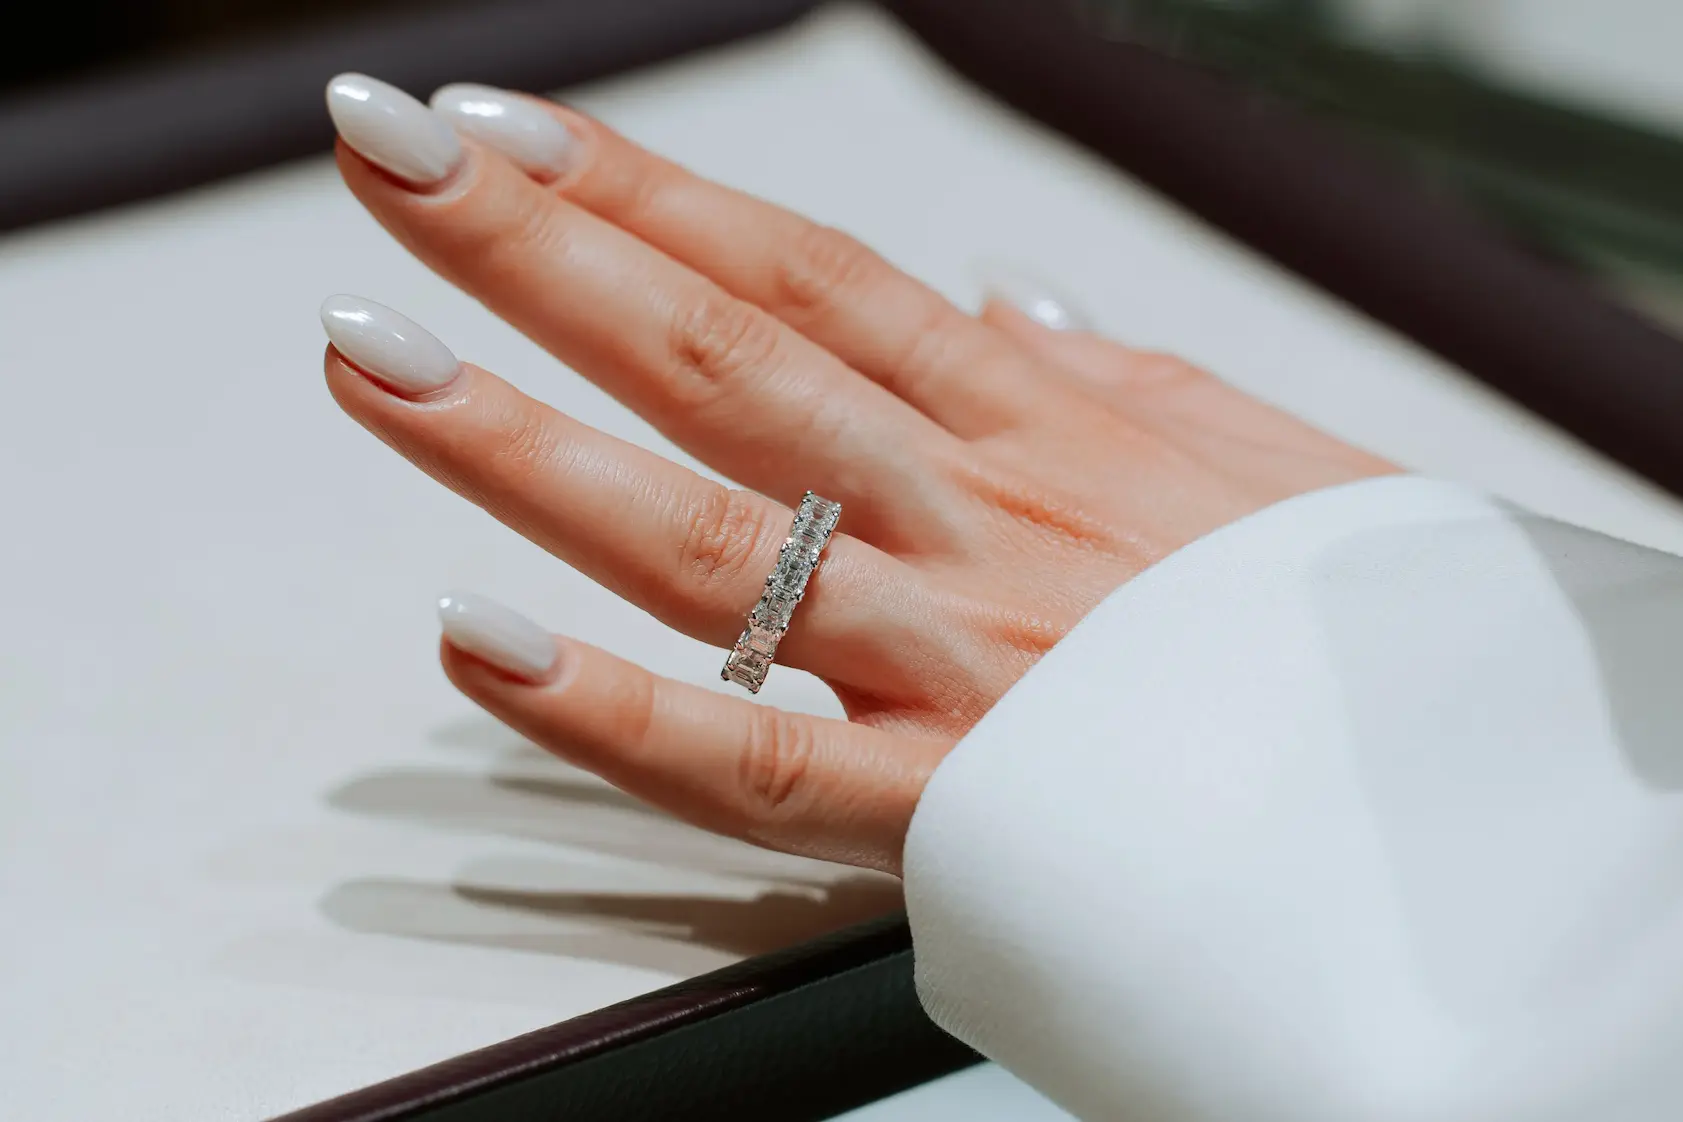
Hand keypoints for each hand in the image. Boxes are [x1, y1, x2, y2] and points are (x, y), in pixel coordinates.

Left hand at [319, 76, 1392, 873]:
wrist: (1459, 796)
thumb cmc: (1334, 612)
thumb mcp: (1234, 442)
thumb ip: (1096, 368)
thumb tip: (997, 298)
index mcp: (1039, 414)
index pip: (805, 270)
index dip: (651, 193)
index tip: (513, 132)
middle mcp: (975, 512)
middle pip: (726, 355)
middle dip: (543, 251)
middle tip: (385, 164)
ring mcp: (955, 655)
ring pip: (709, 531)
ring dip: (525, 439)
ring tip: (375, 355)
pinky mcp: (954, 809)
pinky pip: (754, 759)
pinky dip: (607, 703)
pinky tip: (477, 640)